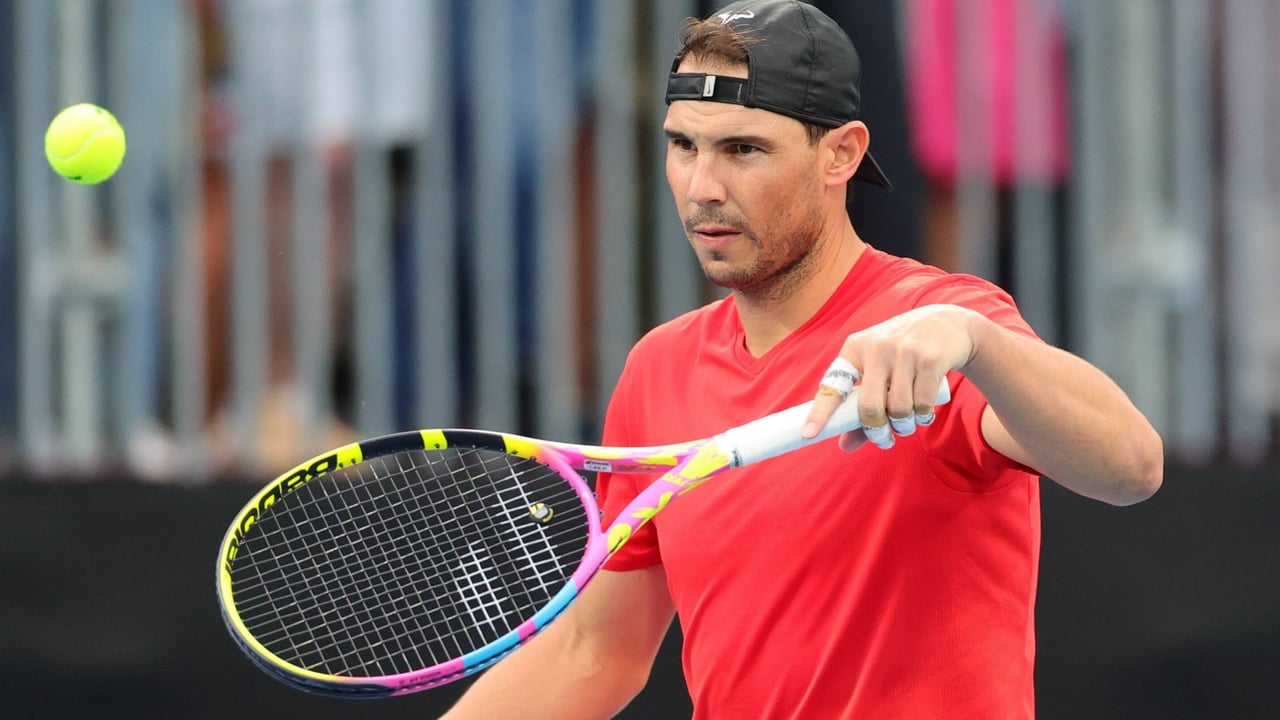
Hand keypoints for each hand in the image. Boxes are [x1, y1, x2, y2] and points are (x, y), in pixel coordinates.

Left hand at [802, 304, 980, 449]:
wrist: (947, 324)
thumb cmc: (903, 354)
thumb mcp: (878, 371)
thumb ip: (861, 408)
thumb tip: (844, 445)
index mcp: (855, 348)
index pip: (833, 384)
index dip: (820, 411)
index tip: (809, 434)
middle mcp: (877, 347)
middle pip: (869, 406)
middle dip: (876, 430)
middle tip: (884, 438)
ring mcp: (905, 352)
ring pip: (898, 409)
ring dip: (904, 426)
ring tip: (908, 423)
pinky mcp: (931, 360)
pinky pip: (922, 404)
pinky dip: (923, 417)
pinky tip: (924, 413)